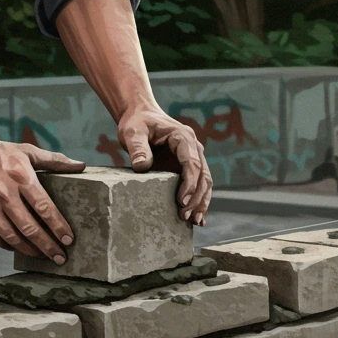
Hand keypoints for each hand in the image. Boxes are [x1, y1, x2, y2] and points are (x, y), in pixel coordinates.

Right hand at [0, 133, 85, 261]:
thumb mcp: (25, 150)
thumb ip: (53, 160)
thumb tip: (80, 165)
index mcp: (20, 177)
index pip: (44, 207)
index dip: (58, 226)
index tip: (69, 239)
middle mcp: (4, 194)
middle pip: (31, 228)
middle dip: (49, 246)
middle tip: (61, 257)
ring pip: (13, 238)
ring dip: (31, 251)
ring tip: (44, 257)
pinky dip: (10, 246)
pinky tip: (21, 248)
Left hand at [116, 105, 212, 225]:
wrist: (141, 116)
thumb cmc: (137, 123)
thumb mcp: (133, 132)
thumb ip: (138, 148)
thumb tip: (142, 167)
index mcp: (183, 137)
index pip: (192, 163)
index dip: (190, 184)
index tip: (181, 201)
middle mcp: (193, 148)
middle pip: (203, 176)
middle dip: (196, 198)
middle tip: (184, 216)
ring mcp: (193, 157)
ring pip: (205, 182)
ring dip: (201, 202)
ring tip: (193, 222)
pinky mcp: (186, 167)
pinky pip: (198, 185)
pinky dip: (199, 201)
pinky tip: (197, 219)